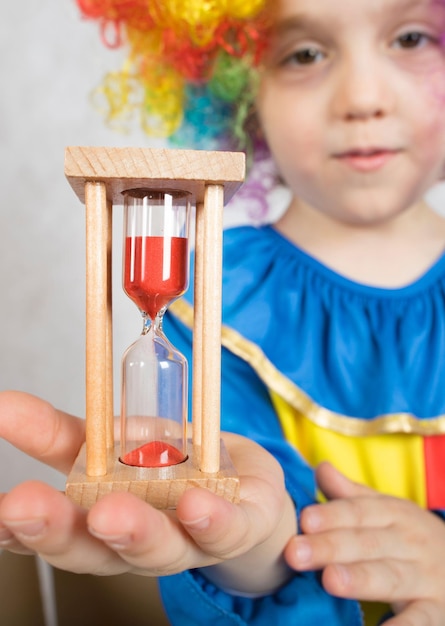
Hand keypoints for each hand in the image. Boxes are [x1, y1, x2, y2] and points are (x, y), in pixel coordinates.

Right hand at [0, 391, 294, 594]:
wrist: (242, 493)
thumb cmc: (170, 471)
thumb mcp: (114, 446)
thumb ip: (67, 431)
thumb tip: (5, 404)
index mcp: (103, 523)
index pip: (57, 531)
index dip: (22, 528)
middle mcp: (139, 543)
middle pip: (97, 551)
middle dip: (60, 532)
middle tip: (26, 507)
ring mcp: (188, 541)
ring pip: (160, 548)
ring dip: (135, 532)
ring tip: (112, 511)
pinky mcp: (236, 528)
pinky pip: (225, 530)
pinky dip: (211, 521)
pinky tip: (195, 505)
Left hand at [285, 462, 444, 624]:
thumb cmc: (408, 538)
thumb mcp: (386, 511)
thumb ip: (352, 496)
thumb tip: (321, 467)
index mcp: (395, 514)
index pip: (360, 512)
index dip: (332, 515)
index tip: (304, 520)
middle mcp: (410, 543)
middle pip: (367, 544)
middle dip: (331, 547)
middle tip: (295, 552)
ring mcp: (425, 578)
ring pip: (390, 577)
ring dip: (360, 579)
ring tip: (330, 581)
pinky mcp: (435, 611)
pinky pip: (420, 620)